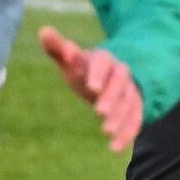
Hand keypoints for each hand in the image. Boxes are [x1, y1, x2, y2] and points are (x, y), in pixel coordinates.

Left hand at [39, 26, 143, 152]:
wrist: (109, 80)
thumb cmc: (84, 71)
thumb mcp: (71, 62)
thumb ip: (57, 48)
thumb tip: (44, 30)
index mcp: (103, 60)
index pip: (103, 62)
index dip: (97, 74)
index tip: (90, 86)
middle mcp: (120, 74)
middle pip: (120, 82)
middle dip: (111, 96)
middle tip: (99, 111)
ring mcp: (130, 91)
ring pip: (129, 102)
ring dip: (119, 117)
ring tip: (105, 130)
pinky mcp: (135, 108)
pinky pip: (135, 120)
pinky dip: (127, 134)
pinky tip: (114, 148)